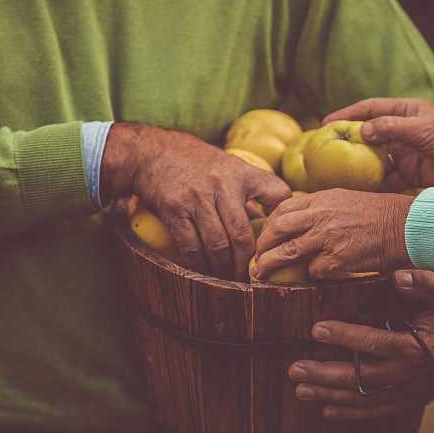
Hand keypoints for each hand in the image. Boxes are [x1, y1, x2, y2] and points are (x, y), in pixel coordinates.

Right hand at [101, 122, 290, 279]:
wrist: (151, 152)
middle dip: (246, 262)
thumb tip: (267, 225)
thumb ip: (247, 194)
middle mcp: (222, 185)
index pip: (277, 193)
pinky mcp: (175, 209)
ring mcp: (197, 197)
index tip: (278, 240)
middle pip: (243, 235)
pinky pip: (192, 246)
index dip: (282, 219)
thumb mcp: (227, 167)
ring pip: (218, 245)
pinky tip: (206, 272)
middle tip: (249, 277)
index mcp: (242, 173)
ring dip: (224, 269)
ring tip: (228, 280)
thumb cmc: (196, 163)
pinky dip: (201, 264)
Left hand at [251, 189, 412, 279]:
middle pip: (277, 229)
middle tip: (256, 257)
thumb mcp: (344, 199)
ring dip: (269, 264)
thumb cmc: (378, 213)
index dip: (268, 225)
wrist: (405, 226)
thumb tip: (297, 220)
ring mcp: (328, 237)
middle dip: (261, 245)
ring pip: (287, 252)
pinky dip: (308, 275)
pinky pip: (313, 270)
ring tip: (260, 273)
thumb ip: (319, 208)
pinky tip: (309, 277)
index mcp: (321, 199)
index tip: (264, 237)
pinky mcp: (339, 258)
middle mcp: (321, 215)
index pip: (282, 210)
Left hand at [288, 269, 433, 419]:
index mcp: (415, 348)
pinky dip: (350, 413)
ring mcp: (405, 392)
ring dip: (329, 395)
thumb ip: (424, 284)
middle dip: (326, 375)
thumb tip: (398, 275)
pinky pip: (374, 411)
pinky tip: (326, 410)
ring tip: (300, 389)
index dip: (345, 336)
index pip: (374, 343)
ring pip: (362, 398)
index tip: (316, 329)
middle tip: (295, 369)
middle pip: (361, 378)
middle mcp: (407, 375)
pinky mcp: (405, 401)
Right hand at [323, 98, 433, 187]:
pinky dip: (374, 185)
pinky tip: (360, 191)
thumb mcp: (422, 128)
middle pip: (368, 137)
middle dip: (348, 144)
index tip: (325, 123)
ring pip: (375, 160)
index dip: (347, 114)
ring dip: (359, 167)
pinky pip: (387, 180)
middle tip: (326, 152)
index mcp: (405, 113)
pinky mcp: (411, 175)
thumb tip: (362, 131)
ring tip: (338, 175)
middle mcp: (402, 132)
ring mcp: (406, 154)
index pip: (369, 110)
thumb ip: (391, 128)